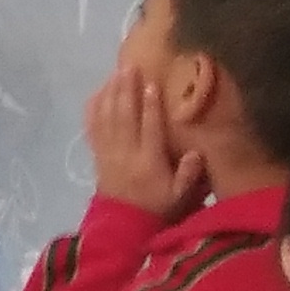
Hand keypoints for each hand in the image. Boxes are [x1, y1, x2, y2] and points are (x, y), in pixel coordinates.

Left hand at [82, 70, 200, 218]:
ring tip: (116, 72)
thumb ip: (189, 175)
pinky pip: (92, 127)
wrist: (123, 224)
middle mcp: (126, 152)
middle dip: (127, 90)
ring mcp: (108, 152)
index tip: (152, 84)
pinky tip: (97, 92)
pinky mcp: (97, 153)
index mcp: (148, 161)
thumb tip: (197, 152)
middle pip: (124, 116)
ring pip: (107, 117)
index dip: (150, 107)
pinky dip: (94, 108)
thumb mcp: (179, 196)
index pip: (149, 129)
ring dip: (111, 93)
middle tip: (130, 66)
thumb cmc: (157, 206)